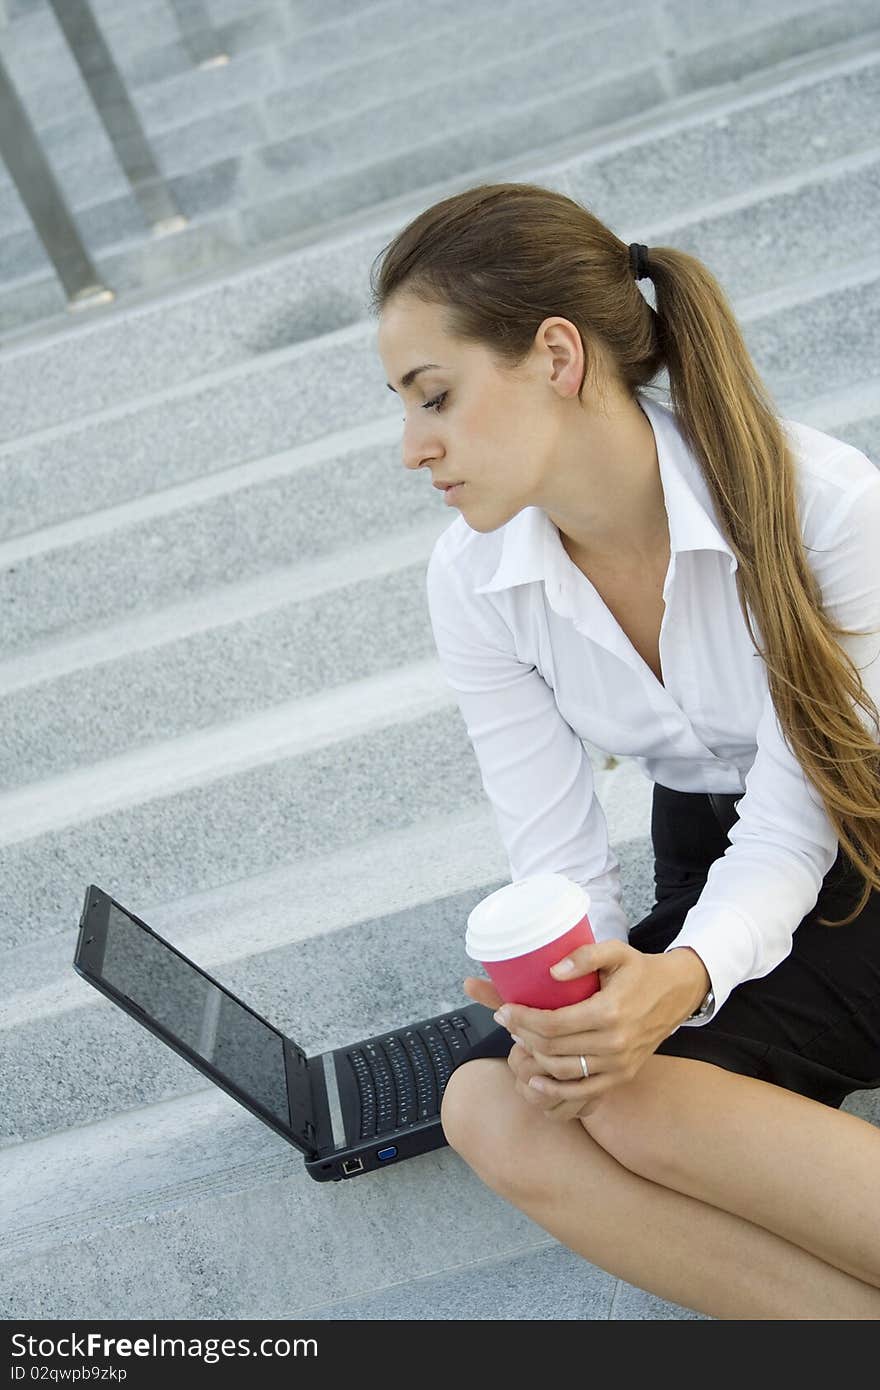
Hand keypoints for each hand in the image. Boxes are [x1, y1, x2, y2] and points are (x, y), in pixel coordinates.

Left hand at [464, 941, 706, 1122]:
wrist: (677, 993)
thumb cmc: (641, 970)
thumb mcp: (616, 951)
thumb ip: (584, 956)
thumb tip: (552, 971)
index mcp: (609, 1011)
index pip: (553, 1024)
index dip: (522, 1019)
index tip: (504, 1010)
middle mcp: (614, 1042)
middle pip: (552, 1048)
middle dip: (522, 1035)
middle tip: (506, 1020)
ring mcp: (619, 1064)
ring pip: (563, 1071)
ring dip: (534, 1060)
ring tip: (519, 1041)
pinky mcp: (622, 1076)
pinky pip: (583, 1091)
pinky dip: (556, 1091)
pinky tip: (536, 1082)